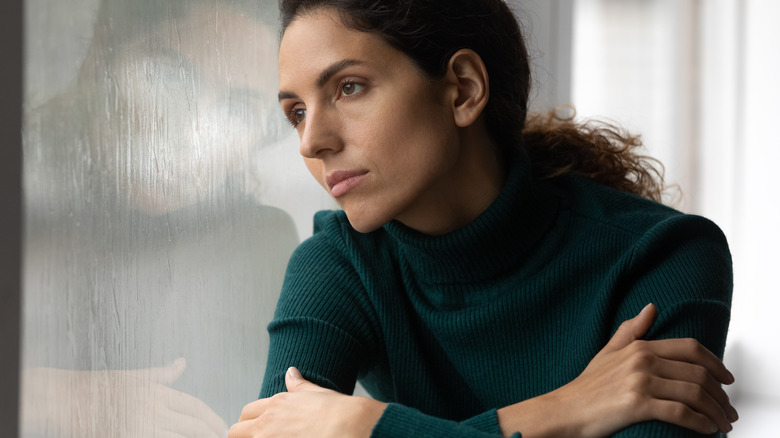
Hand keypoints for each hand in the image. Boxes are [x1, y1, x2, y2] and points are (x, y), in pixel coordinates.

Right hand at [21, 358, 227, 437]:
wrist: (69, 400)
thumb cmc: (103, 387)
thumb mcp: (136, 377)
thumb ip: (163, 374)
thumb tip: (182, 363)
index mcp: (158, 393)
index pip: (194, 407)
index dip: (211, 418)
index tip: (221, 426)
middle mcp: (153, 410)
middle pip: (191, 426)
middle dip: (209, 433)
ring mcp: (141, 428)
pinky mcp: (131, 437)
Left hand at [229, 367, 385, 437]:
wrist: (350, 426)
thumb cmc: (337, 411)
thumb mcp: (315, 393)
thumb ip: (299, 385)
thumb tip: (291, 372)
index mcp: (275, 405)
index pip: (247, 413)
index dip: (249, 422)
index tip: (256, 429)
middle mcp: (267, 424)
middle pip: (236, 432)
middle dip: (243, 435)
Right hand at [498, 304, 737, 437]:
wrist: (564, 410)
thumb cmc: (586, 387)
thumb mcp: (608, 352)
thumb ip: (631, 330)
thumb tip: (651, 307)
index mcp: (640, 347)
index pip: (691, 349)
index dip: (716, 364)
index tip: (728, 380)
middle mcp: (642, 360)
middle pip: (698, 374)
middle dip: (721, 395)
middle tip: (728, 411)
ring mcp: (640, 382)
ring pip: (694, 394)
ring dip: (715, 412)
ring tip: (722, 425)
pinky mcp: (637, 405)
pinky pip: (680, 413)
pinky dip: (699, 424)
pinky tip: (706, 430)